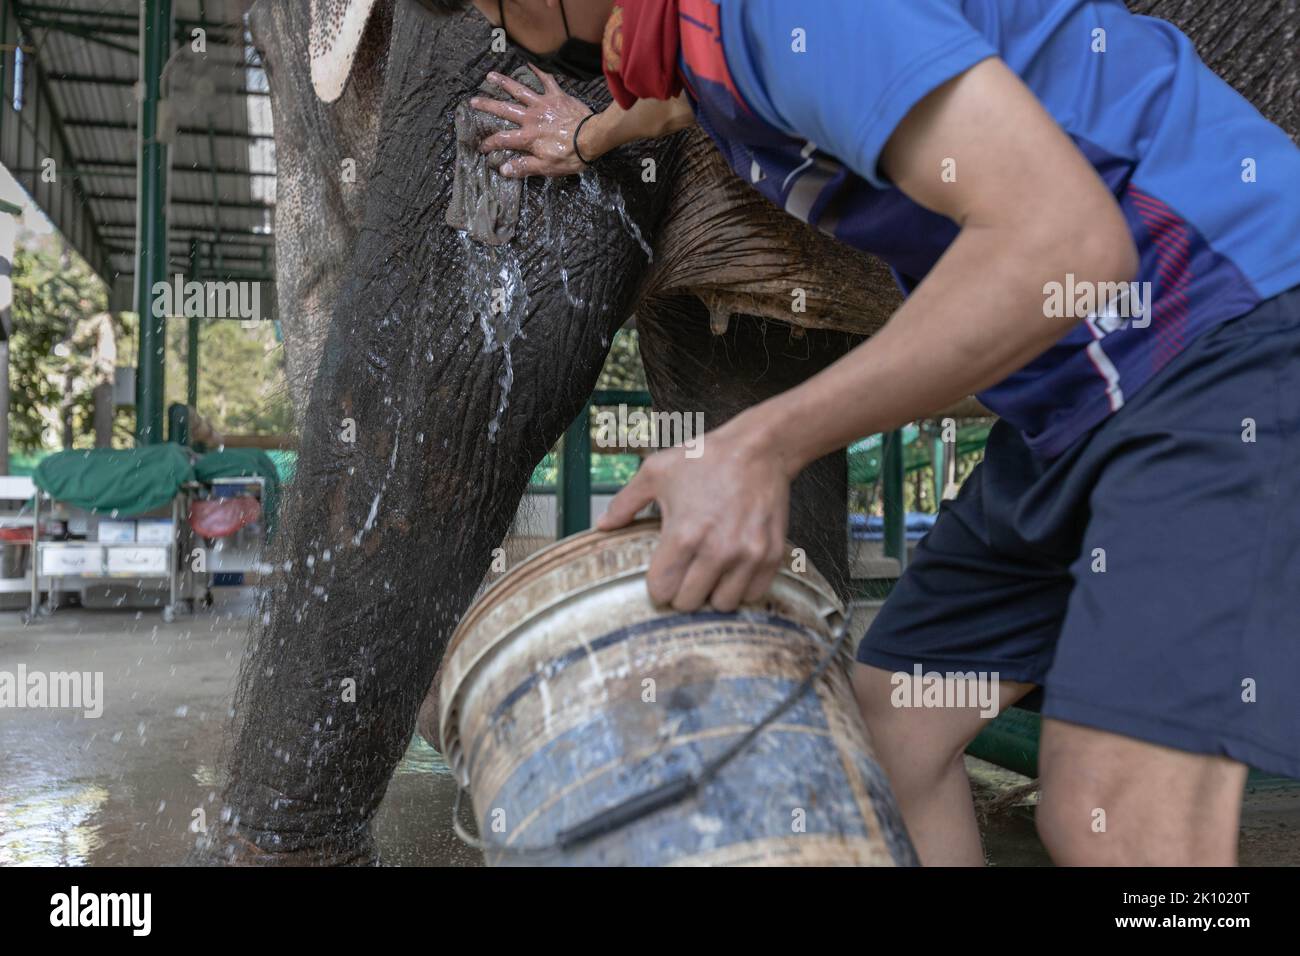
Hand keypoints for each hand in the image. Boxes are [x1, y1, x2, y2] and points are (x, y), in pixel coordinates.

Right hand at [470, 66, 591, 178]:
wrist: (592, 138)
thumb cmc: (571, 155)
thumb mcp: (546, 168)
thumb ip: (524, 167)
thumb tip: (503, 169)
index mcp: (527, 137)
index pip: (502, 140)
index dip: (489, 143)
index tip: (481, 147)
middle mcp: (531, 118)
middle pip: (504, 110)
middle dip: (486, 106)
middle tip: (473, 101)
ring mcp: (543, 104)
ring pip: (519, 91)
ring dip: (504, 82)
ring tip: (490, 76)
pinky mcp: (556, 96)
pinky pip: (546, 81)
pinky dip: (538, 72)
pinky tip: (529, 64)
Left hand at [597, 415, 791, 612]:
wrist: (759, 449)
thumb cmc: (705, 458)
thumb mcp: (656, 472)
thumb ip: (624, 503)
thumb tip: (601, 526)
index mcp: (683, 534)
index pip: (662, 590)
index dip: (657, 585)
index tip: (662, 575)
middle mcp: (717, 551)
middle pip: (689, 603)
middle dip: (682, 592)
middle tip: (685, 574)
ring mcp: (748, 555)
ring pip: (723, 605)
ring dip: (713, 593)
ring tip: (710, 573)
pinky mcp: (771, 555)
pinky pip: (753, 594)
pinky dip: (742, 588)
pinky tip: (733, 569)